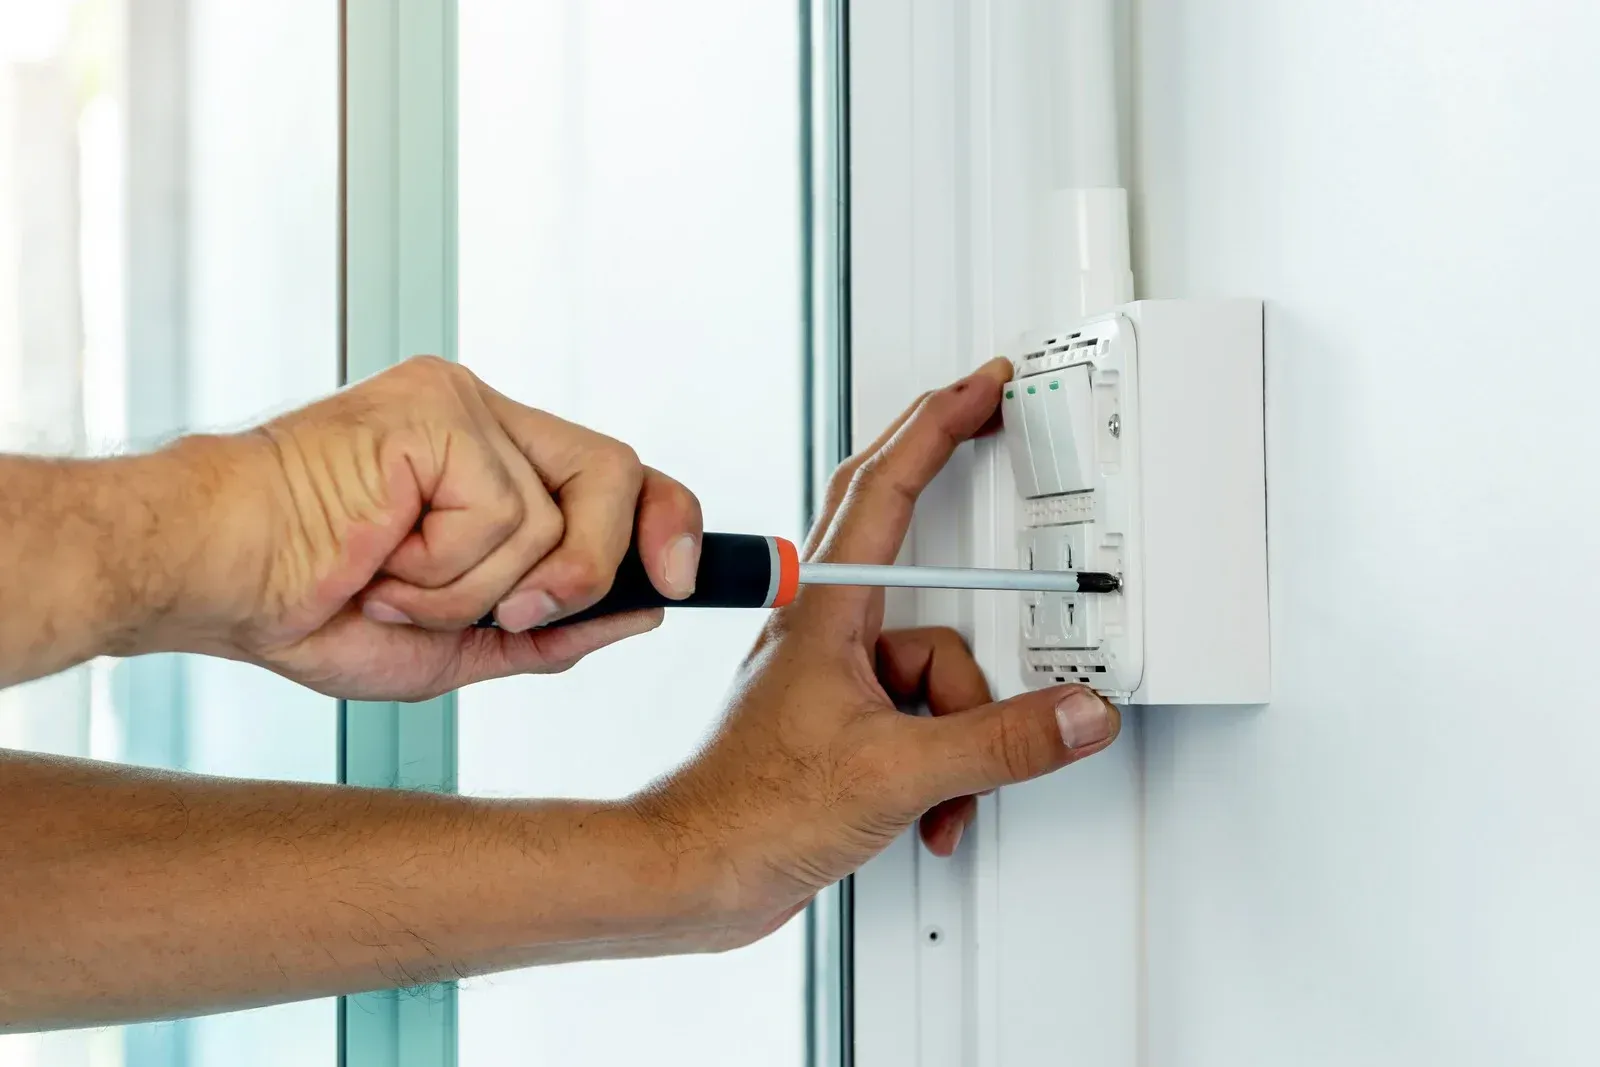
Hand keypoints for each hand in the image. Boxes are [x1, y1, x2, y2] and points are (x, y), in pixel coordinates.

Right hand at [183, 356, 700, 699]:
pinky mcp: (438, 412)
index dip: (666, 521)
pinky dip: (446, 568)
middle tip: (523, 610)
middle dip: (597, 564)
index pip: (614, 474)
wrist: (213, 579)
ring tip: (397, 584)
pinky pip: (502, 514)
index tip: (685, 582)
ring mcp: (461, 407)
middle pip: (618, 472)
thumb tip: (645, 608)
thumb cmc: (309, 604)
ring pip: (556, 515)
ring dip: (480, 587)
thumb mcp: (457, 640)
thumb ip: (551, 625)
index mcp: (490, 460)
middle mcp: (484, 420)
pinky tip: (380, 557)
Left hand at [635, 359, 1120, 945]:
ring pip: (938, 665)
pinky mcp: (845, 723)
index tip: (979, 385)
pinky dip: (943, 764)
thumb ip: (1000, 742)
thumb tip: (1075, 714)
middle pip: (909, 541)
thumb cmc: (747, 810)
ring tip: (940, 788)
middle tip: (994, 437)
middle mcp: (828, 631)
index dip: (938, 424)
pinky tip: (926, 809)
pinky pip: (924, 716)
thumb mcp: (895, 773)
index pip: (887, 488)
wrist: (697, 873)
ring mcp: (836, 677)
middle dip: (958, 509)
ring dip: (962, 731)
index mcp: (826, 612)